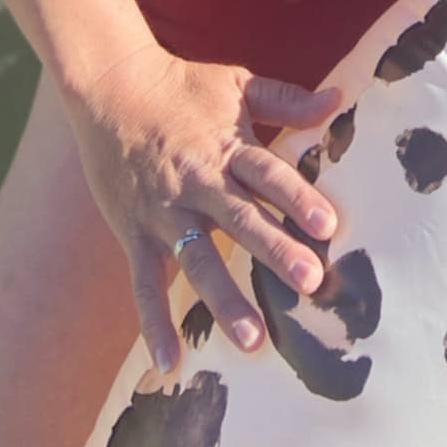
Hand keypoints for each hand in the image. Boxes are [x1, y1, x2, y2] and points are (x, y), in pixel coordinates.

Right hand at [66, 44, 344, 373]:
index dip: (296, 197)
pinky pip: (144, 282)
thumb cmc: (181, 87)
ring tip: (252, 339)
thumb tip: (336, 101)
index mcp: (225, 146)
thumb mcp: (235, 84)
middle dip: (274, 251)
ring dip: (224, 299)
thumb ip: (286, 100)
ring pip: (196, 258)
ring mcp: (163, 210)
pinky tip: (169, 363)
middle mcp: (197, 181)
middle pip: (240, 218)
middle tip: (309, 282)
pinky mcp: (134, 232)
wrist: (110, 87)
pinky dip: (154, 322)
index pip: (266, 173)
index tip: (328, 225)